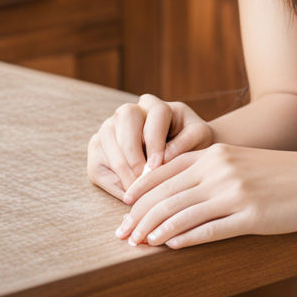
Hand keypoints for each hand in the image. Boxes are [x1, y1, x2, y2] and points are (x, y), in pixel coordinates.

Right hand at [88, 94, 213, 200]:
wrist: (180, 153)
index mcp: (155, 105)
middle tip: (142, 177)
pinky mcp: (98, 149)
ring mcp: (110, 128)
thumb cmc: (191, 143)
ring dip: (121, 168)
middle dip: (133, 152)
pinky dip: (111, 181)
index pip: (155, 113)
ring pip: (107, 140)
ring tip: (136, 189)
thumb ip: (183, 144)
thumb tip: (160, 159)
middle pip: (125, 120)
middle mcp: (129, 111)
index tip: (157, 164)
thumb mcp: (198, 138)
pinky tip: (127, 192)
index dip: (154, 140)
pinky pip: (98, 163)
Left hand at [114, 143, 296, 248]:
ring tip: (137, 245)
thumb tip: (176, 195)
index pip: (164, 171)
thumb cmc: (283, 173)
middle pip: (166, 194)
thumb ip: (211, 171)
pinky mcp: (250, 215)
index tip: (123, 211)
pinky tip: (169, 247)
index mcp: (217, 152)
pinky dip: (183, 239)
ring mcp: (235, 192)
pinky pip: (207, 229)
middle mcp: (221, 168)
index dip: (138, 193)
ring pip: (180, 213)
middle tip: (120, 236)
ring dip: (153, 231)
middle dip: (137, 217)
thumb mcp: (242, 162)